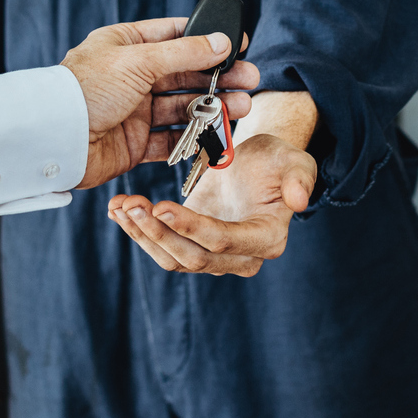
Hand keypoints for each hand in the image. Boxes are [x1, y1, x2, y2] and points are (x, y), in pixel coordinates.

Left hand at [59, 18, 257, 188]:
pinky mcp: (135, 143)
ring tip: (242, 107)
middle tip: (250, 79)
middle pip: (185, 74)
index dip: (207, 39)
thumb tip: (221, 42)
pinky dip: (195, 137)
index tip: (238, 43)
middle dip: (219, 77)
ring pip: (183, 107)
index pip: (174, 36)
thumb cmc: (85, 90)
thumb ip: (184, 53)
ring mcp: (134, 111)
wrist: (55, 139)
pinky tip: (218, 133)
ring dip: (213, 106)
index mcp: (126, 46)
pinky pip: (172, 139)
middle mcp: (131, 77)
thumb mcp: (138, 61)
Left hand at [107, 133, 317, 276]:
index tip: (162, 206)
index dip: (191, 228)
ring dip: (141, 235)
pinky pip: (162, 246)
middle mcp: (241, 257)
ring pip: (171, 258)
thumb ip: (300, 178)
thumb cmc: (277, 160)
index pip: (223, 241)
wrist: (258, 162)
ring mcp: (213, 256)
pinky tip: (117, 209)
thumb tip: (300, 201)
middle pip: (193, 257)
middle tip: (130, 205)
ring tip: (119, 206)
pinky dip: (137, 230)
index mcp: (267, 238)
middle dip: (157, 234)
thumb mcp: (294, 160)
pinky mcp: (191, 245)